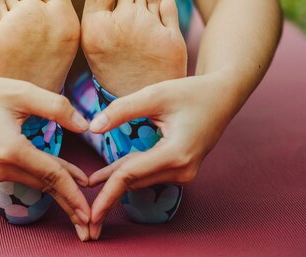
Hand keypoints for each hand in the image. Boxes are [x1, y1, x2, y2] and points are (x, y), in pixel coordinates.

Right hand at [0, 71, 91, 239]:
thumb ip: (57, 107)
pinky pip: (27, 176)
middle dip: (69, 205)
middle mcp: (1, 166)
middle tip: (90, 226)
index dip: (73, 192)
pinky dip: (47, 181)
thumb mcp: (23, 92)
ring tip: (81, 210)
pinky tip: (65, 183)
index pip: (51, 175)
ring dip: (61, 193)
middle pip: (45, 187)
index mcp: (10, 150)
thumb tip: (85, 125)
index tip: (89, 210)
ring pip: (37, 183)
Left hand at [86, 71, 240, 238]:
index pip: (131, 176)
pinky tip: (105, 176)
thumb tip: (93, 127)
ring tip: (86, 184)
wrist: (222, 97)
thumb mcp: (155, 95)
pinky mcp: (181, 169)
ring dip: (115, 179)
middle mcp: (182, 170)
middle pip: (134, 181)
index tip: (90, 213)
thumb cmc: (191, 93)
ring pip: (140, 178)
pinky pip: (148, 173)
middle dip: (107, 193)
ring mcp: (184, 172)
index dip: (107, 193)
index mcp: (176, 154)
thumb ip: (123, 110)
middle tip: (83, 208)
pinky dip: (128, 172)